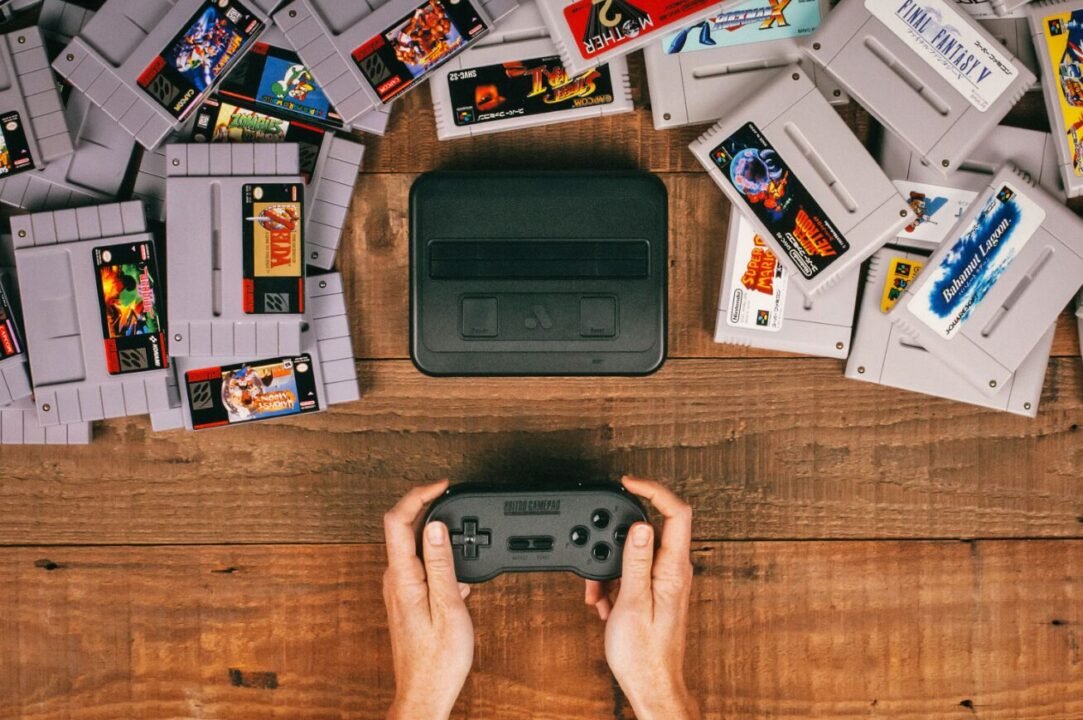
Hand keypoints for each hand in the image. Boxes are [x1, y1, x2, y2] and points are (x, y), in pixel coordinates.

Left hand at [383, 480, 473, 719]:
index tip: (441, 485)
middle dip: (426, 506)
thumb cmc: (438, 660)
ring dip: (432, 530)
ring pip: (410, 545)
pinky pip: (417, 563)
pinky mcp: (405, 598)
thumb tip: (436, 526)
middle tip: (452, 497)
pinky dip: (436, 553)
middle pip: (402, 527)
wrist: (424, 693)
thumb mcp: (448, 607)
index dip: (418, 495)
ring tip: (458, 526)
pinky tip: (456, 565)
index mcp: (402, 577)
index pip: (397, 520)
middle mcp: (394, 580)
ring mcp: (398, 589)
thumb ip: (441, 564)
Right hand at [585, 476, 699, 719]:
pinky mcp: (657, 594)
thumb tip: (640, 525)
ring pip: (638, 553)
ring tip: (599, 591)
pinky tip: (606, 602)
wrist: (651, 686)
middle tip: (598, 544)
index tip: (629, 482)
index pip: (676, 512)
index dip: (653, 490)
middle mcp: (675, 571)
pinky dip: (615, 582)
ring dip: (612, 566)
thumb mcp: (632, 602)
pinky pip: (635, 573)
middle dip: (618, 535)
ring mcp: (667, 582)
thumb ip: (636, 561)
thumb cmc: (644, 654)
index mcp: (674, 569)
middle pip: (652, 528)